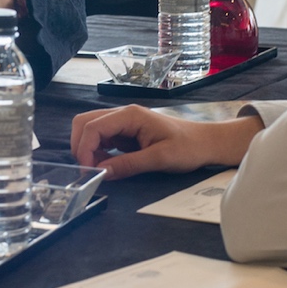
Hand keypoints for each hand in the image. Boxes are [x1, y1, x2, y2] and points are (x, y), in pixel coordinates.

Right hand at [70, 104, 263, 179]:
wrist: (206, 143)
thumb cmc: (188, 147)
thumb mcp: (160, 159)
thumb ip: (129, 165)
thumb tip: (101, 172)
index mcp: (130, 115)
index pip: (92, 127)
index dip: (84, 149)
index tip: (89, 172)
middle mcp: (123, 115)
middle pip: (85, 123)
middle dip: (80, 146)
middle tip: (89, 170)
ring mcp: (123, 123)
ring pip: (90, 130)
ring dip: (88, 150)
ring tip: (101, 169)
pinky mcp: (126, 134)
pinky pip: (102, 140)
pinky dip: (98, 153)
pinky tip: (109, 166)